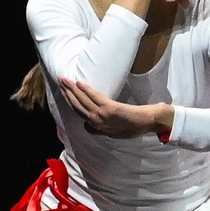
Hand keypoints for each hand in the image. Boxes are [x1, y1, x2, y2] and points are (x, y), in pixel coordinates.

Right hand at [57, 78, 174, 139]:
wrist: (149, 123)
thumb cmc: (135, 126)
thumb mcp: (114, 131)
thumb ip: (101, 128)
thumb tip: (89, 124)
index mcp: (96, 127)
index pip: (78, 112)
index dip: (69, 101)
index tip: (63, 91)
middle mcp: (96, 122)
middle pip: (76, 105)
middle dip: (67, 92)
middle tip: (60, 80)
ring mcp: (102, 116)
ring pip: (82, 101)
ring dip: (72, 89)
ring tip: (65, 79)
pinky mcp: (111, 109)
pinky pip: (95, 97)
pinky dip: (86, 90)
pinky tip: (79, 83)